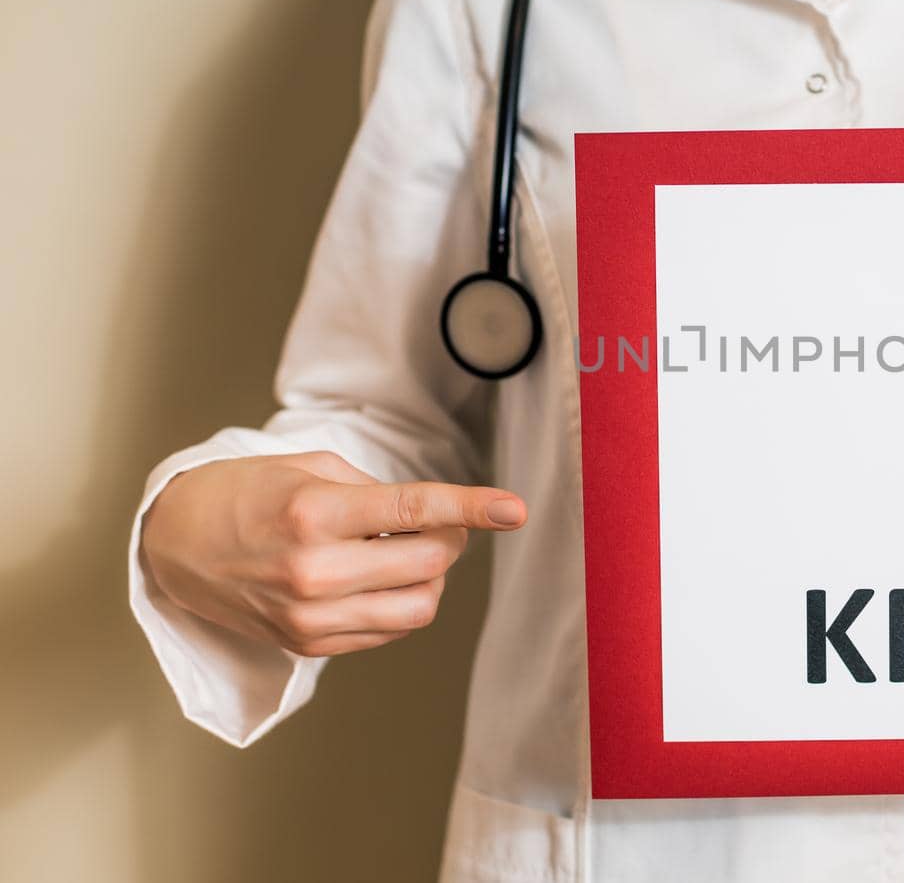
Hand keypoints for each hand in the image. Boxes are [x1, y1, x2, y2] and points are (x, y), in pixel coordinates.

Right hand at [140, 451, 525, 656]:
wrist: (177, 543)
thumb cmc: (248, 493)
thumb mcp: (311, 467)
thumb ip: (377, 492)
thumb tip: (434, 521)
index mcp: (314, 513)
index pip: (414, 512)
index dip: (473, 508)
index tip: (516, 509)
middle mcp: (314, 571)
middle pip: (430, 564)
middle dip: (452, 538)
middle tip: (439, 522)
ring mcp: (310, 617)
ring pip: (419, 607)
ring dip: (432, 576)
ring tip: (403, 550)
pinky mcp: (308, 646)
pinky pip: (389, 629)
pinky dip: (401, 600)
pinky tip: (375, 576)